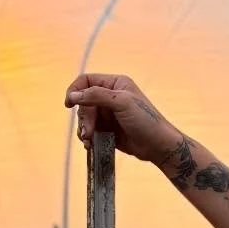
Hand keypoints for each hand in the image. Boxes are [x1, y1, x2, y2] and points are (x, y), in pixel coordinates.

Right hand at [64, 73, 180, 164]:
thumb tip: (73, 95)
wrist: (159, 146)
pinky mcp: (108, 129)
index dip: (75, 90)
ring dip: (84, 128)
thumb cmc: (146, 121)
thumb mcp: (122, 103)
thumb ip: (96, 96)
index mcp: (115, 84)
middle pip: (84, 102)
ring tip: (88, 140)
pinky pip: (90, 130)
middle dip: (84, 117)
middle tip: (88, 131)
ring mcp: (109, 114)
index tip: (69, 103)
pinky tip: (90, 145)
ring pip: (85, 117)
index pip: (86, 81)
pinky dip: (87, 137)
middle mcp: (110, 96)